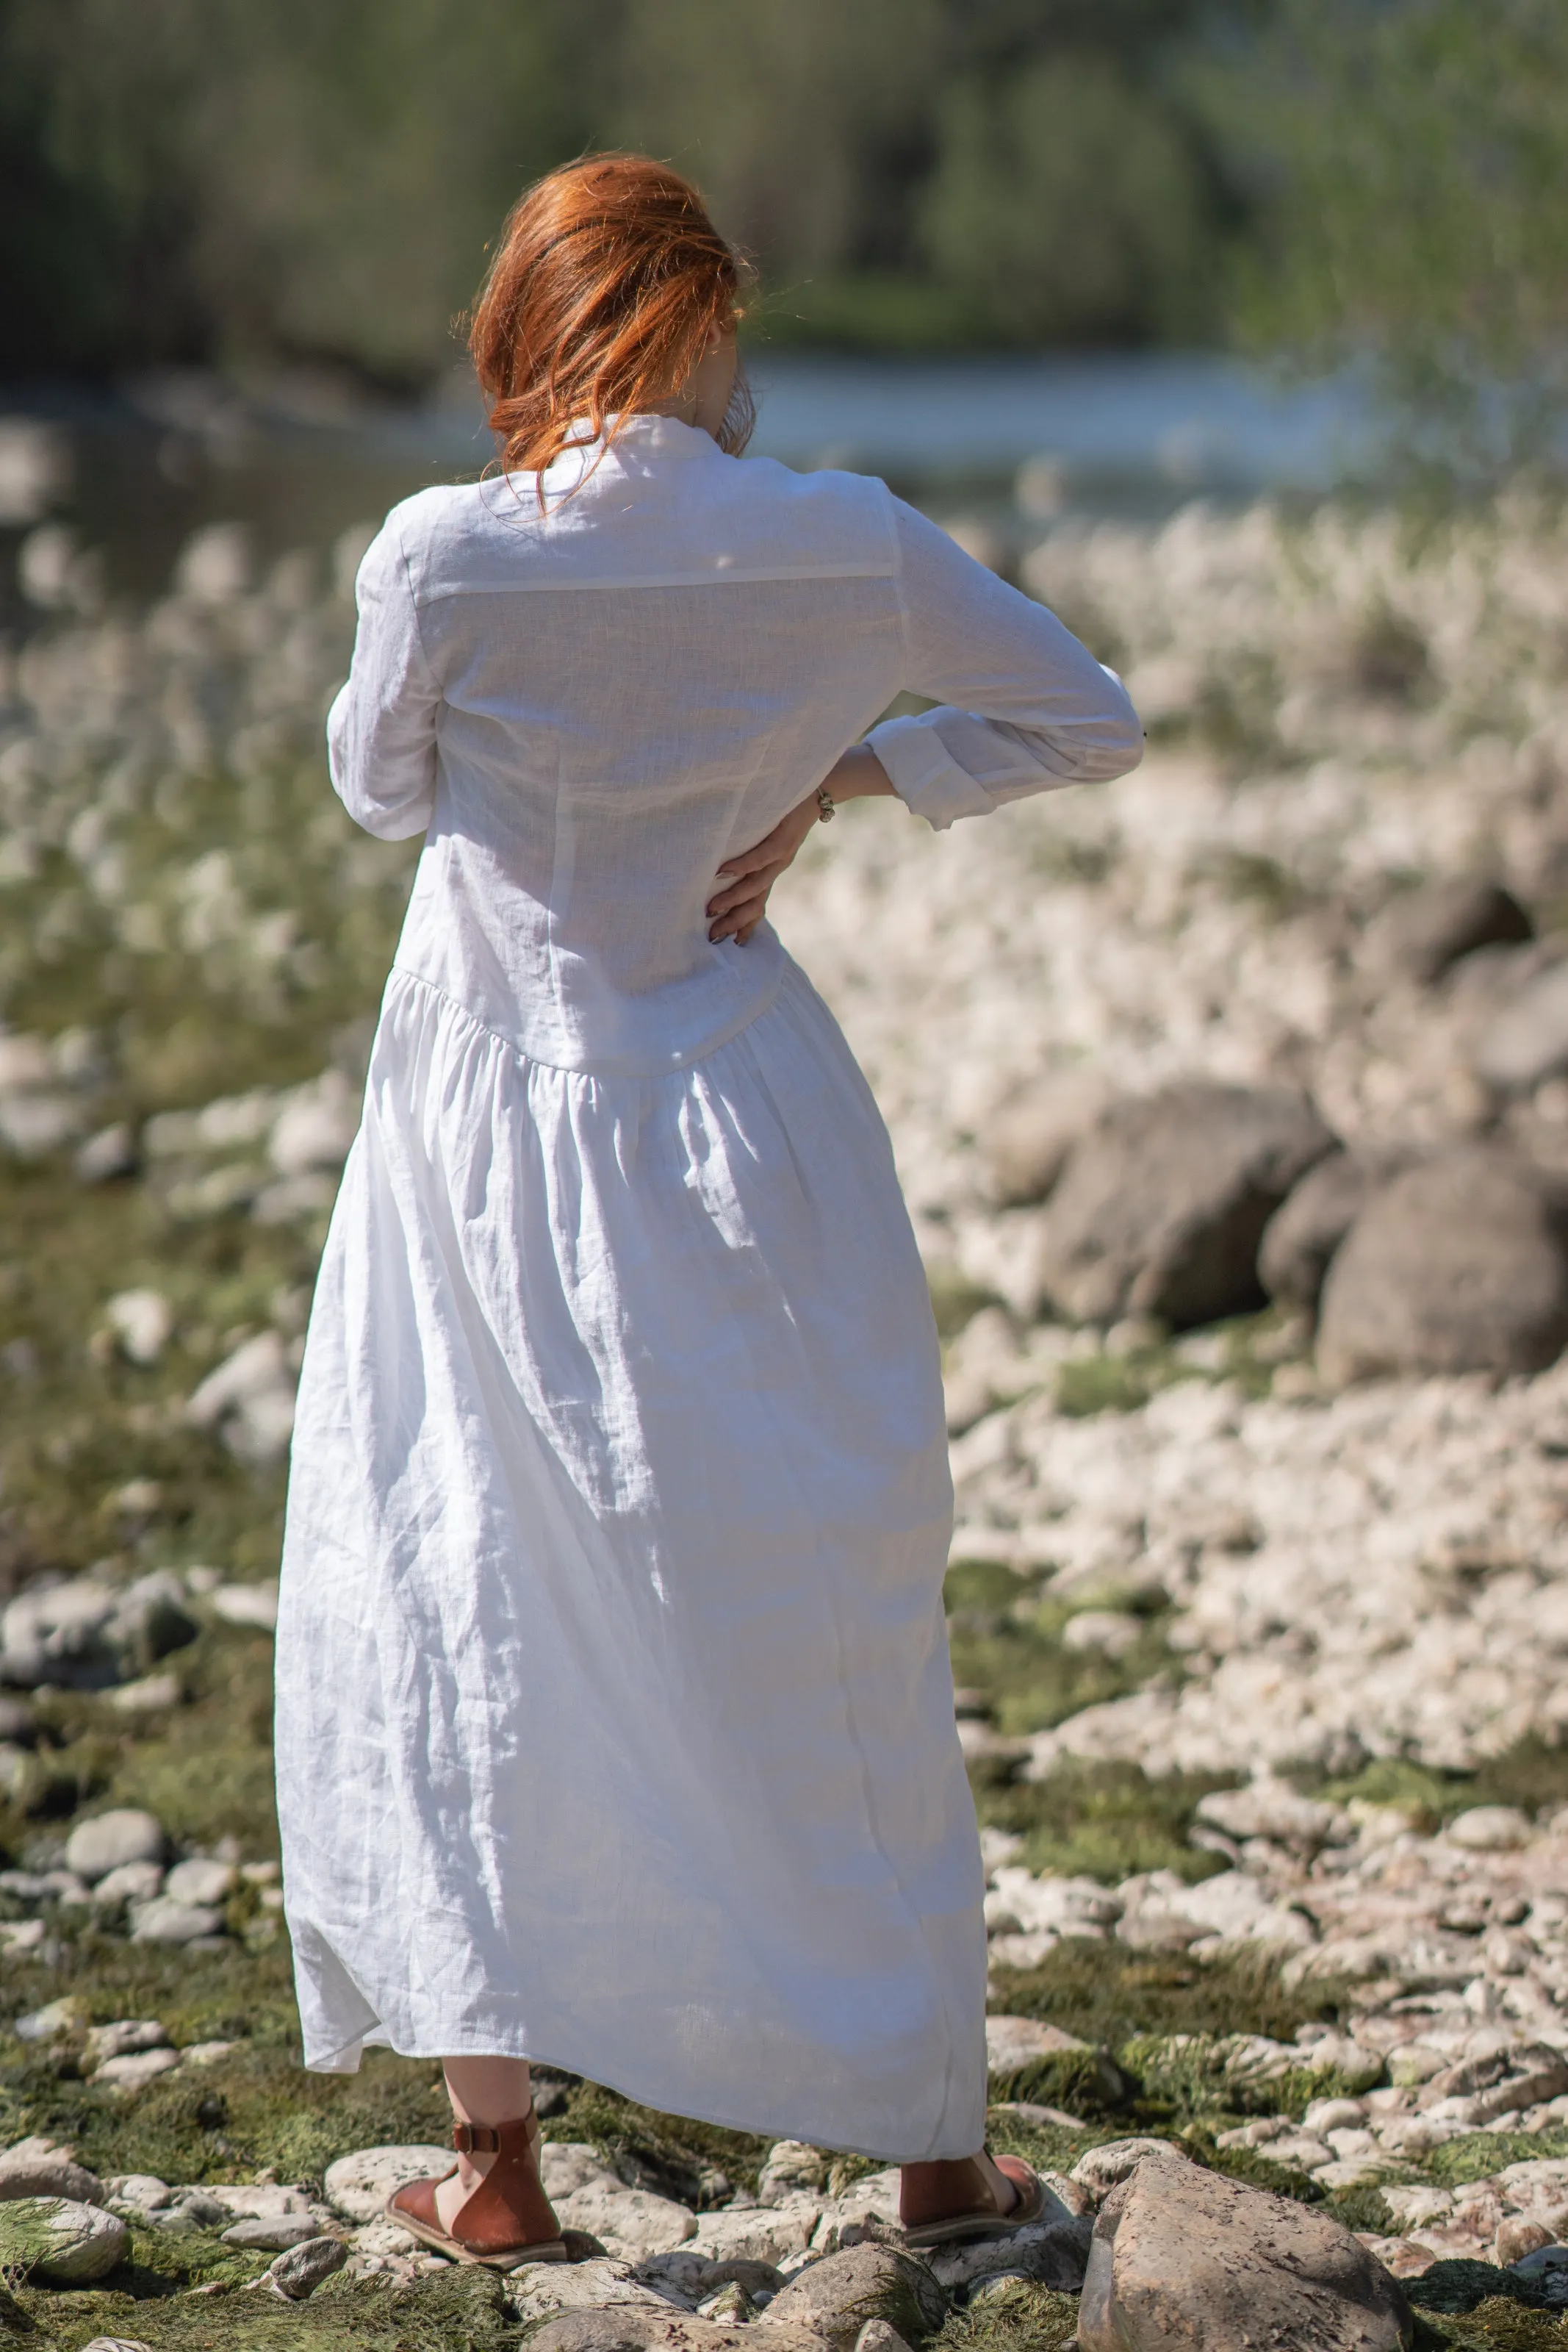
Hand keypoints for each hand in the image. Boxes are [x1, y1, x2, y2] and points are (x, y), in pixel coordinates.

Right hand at [706, 746, 893, 945]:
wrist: (823, 787)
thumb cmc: (787, 807)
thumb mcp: (766, 832)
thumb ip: (748, 849)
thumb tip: (720, 863)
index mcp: (773, 868)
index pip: (758, 904)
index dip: (744, 924)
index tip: (727, 943)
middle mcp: (778, 867)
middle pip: (755, 902)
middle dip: (733, 921)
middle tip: (712, 936)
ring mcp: (782, 854)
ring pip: (757, 884)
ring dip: (733, 899)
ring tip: (711, 909)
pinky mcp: (785, 837)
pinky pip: (762, 855)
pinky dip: (743, 864)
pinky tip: (725, 872)